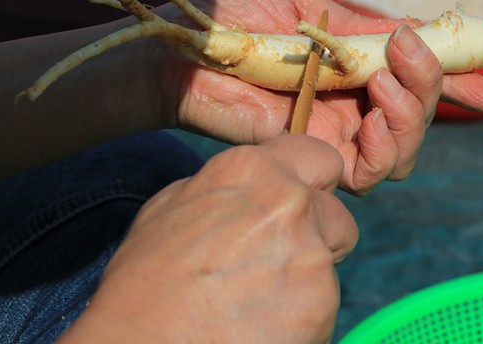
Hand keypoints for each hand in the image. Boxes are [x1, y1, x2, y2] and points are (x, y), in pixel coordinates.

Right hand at [57, 135, 356, 343]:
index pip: (321, 158)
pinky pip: (325, 305)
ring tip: (257, 299)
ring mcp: (311, 254)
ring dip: (306, 278)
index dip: (314, 183)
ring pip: (331, 261)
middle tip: (279, 261)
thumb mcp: (173, 206)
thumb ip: (228, 184)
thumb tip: (256, 185)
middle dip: (319, 235)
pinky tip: (262, 324)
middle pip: (336, 214)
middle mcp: (290, 201)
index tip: (304, 202)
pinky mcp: (321, 305)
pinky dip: (303, 316)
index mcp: (253, 169)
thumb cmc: (146, 282)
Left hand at [160, 0, 482, 193]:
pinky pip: (367, 170)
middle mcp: (352, 100)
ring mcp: (334, 130)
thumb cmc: (239, 17)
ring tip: (383, 85)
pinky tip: (369, 118)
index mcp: (355, 61)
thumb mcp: (311, 5)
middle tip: (407, 56)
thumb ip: (363, 26)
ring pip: (402, 148)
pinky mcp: (312, 155)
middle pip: (419, 115)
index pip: (418, 79)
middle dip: (432, 85)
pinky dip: (384, 147)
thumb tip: (417, 33)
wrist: (188, 48)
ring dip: (412, 115)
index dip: (461, 84)